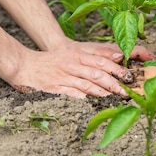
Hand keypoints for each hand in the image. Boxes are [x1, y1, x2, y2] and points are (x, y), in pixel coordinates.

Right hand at [8, 42, 155, 97]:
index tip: (129, 76)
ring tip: (114, 99)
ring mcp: (64, 76)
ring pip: (87, 84)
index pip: (101, 60)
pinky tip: (94, 104)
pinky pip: (73, 94)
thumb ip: (93, 55)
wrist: (27, 65)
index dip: (116, 68)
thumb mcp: (73, 52)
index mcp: (78, 54)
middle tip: (126, 92)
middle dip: (113, 83)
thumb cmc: (55, 59)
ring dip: (102, 93)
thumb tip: (116, 56)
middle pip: (97, 73)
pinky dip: (85, 99)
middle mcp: (72, 64)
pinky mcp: (56, 88)